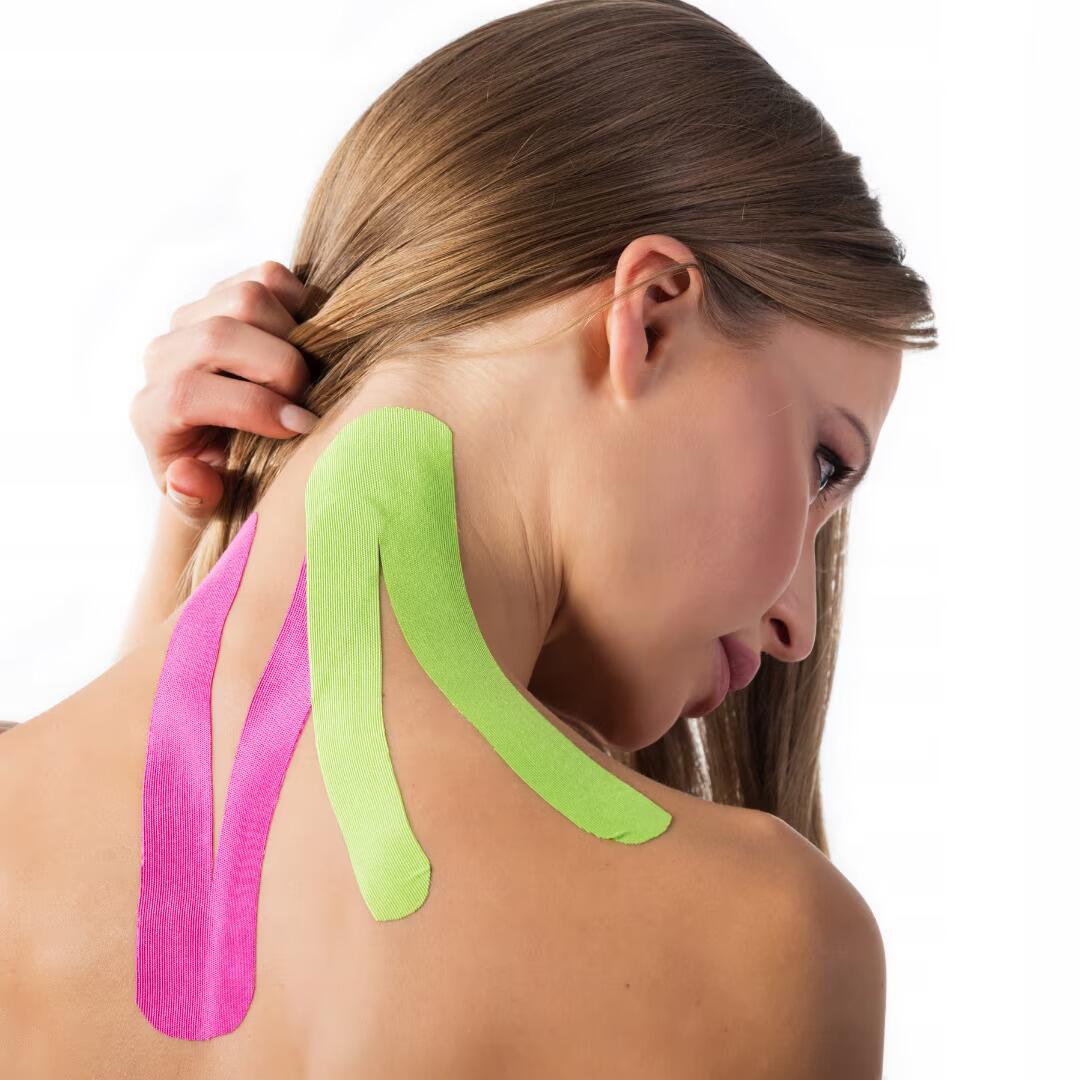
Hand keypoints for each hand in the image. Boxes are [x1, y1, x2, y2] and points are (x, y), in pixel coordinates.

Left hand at [129, 260, 319, 525]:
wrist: (228, 449)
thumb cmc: (226, 483)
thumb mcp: (209, 506)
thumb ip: (196, 498)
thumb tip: (188, 475)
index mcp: (152, 411)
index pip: (187, 392)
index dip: (251, 406)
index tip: (300, 427)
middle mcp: (164, 356)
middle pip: (219, 335)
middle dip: (280, 368)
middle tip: (310, 399)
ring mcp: (193, 318)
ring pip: (246, 298)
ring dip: (292, 334)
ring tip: (308, 372)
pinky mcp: (227, 294)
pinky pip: (268, 276)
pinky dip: (299, 302)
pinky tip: (306, 341)